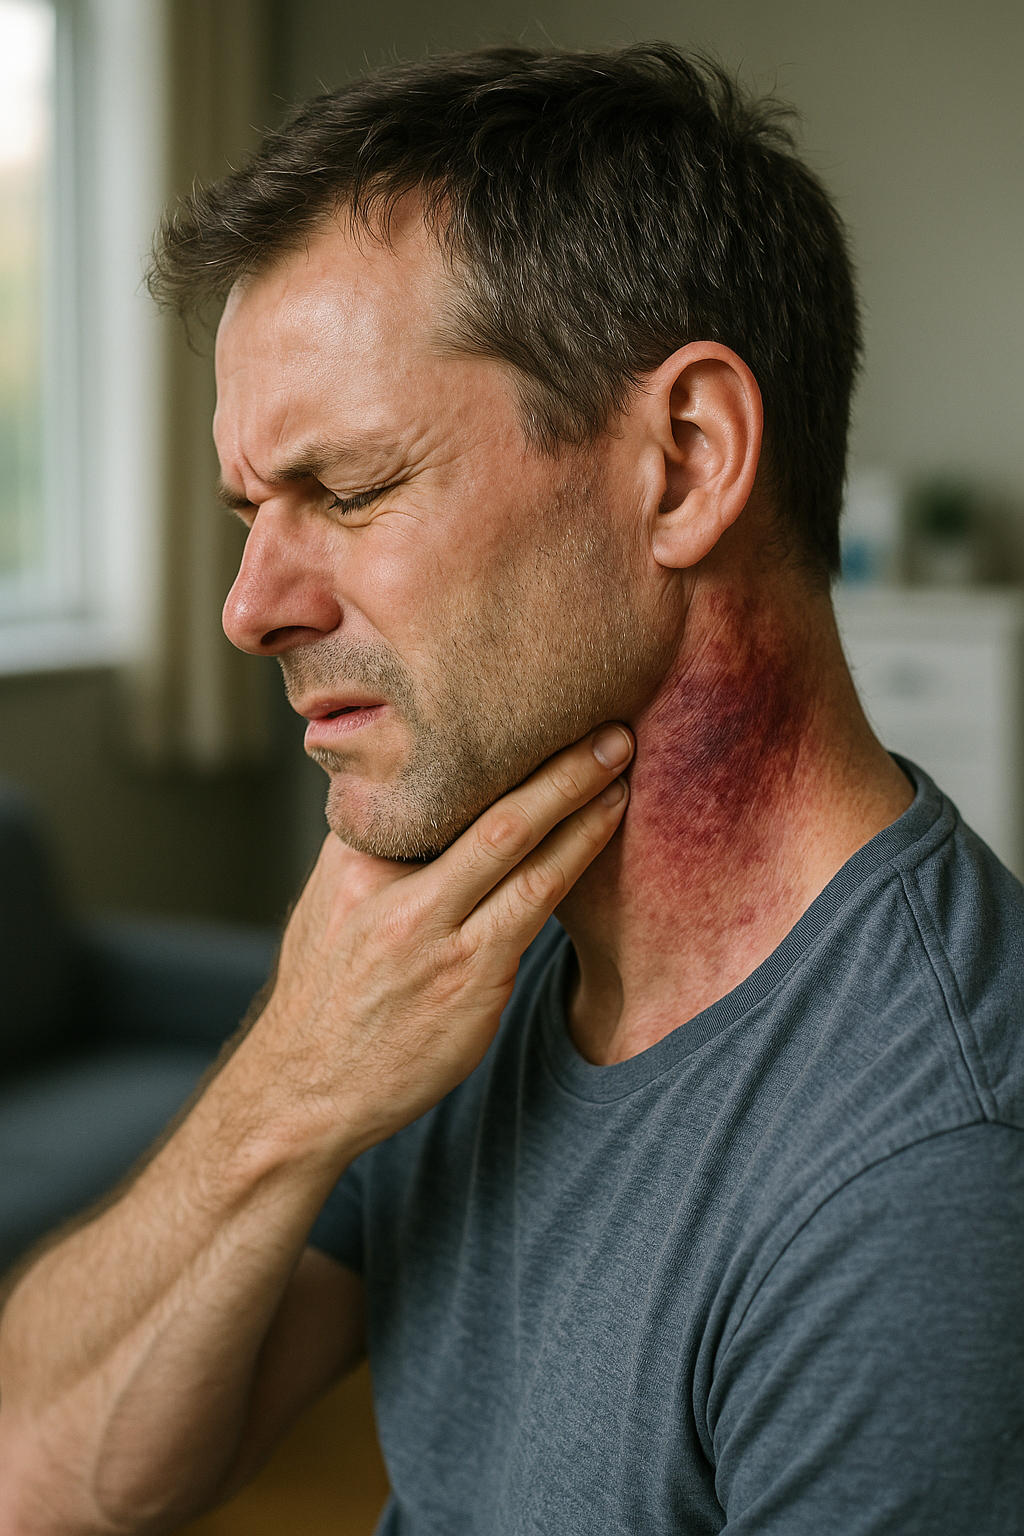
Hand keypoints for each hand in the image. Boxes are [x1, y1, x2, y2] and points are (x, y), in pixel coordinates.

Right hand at [252, 725, 633, 1155]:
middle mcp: (388, 887)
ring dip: (577, 796)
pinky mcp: (469, 976)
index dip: (489, 744)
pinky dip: (575, 851)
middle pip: (482, 802)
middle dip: (551, 757)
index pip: (430, 782)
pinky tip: (604, 824)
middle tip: (603, 718)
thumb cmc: (326, 995)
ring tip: (619, 758)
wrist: (303, 1090)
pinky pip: (536, 899)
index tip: (534, 709)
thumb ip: (375, 849)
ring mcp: (431, 933)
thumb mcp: (326, 905)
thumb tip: (425, 796)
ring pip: (517, 843)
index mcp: (353, 857)